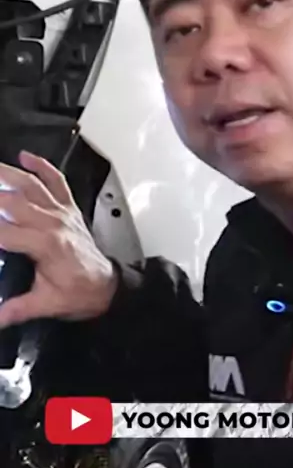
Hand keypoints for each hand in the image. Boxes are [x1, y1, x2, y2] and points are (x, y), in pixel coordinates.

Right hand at [0, 151, 118, 327]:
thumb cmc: (79, 293)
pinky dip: (42, 166)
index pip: (4, 231)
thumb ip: (16, 310)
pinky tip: (26, 156)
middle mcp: (53, 222)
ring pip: (32, 185)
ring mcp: (62, 213)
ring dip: (8, 173)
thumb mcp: (45, 305)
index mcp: (45, 245)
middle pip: (13, 200)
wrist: (107, 287)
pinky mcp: (69, 209)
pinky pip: (56, 182)